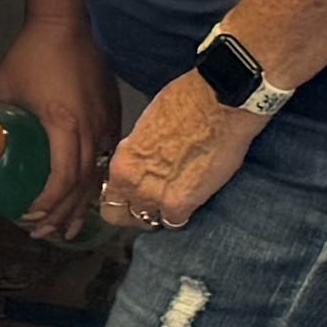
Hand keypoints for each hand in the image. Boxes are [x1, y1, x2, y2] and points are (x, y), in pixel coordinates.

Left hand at [0, 6, 116, 237]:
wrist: (69, 22)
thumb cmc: (32, 52)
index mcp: (65, 125)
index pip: (62, 179)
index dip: (47, 204)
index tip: (28, 217)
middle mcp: (92, 130)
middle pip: (81, 185)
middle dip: (61, 215)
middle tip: (41, 234)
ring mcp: (106, 124)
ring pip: (96, 176)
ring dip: (80, 205)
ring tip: (65, 228)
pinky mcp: (112, 116)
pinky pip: (106, 159)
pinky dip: (94, 181)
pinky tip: (84, 194)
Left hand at [93, 69, 260, 237]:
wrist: (217, 104)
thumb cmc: (185, 103)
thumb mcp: (146, 128)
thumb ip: (140, 155)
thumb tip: (144, 166)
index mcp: (122, 162)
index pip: (109, 198)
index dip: (122, 198)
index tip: (132, 197)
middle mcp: (133, 183)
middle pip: (124, 215)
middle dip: (138, 211)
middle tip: (154, 203)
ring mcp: (157, 197)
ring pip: (150, 222)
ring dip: (161, 214)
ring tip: (176, 198)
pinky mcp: (183, 204)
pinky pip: (176, 222)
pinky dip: (182, 215)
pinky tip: (191, 199)